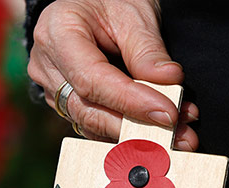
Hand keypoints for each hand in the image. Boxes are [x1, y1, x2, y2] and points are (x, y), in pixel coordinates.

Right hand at [27, 0, 198, 150]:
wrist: (89, 6)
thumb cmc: (108, 2)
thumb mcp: (132, 13)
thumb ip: (147, 49)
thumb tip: (169, 82)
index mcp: (57, 33)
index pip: (92, 80)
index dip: (131, 102)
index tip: (168, 114)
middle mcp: (48, 66)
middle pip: (89, 110)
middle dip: (137, 126)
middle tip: (180, 132)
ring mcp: (52, 89)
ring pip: (93, 124)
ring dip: (137, 133)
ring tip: (178, 131)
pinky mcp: (65, 104)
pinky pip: (95, 125)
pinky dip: (127, 130)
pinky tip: (157, 128)